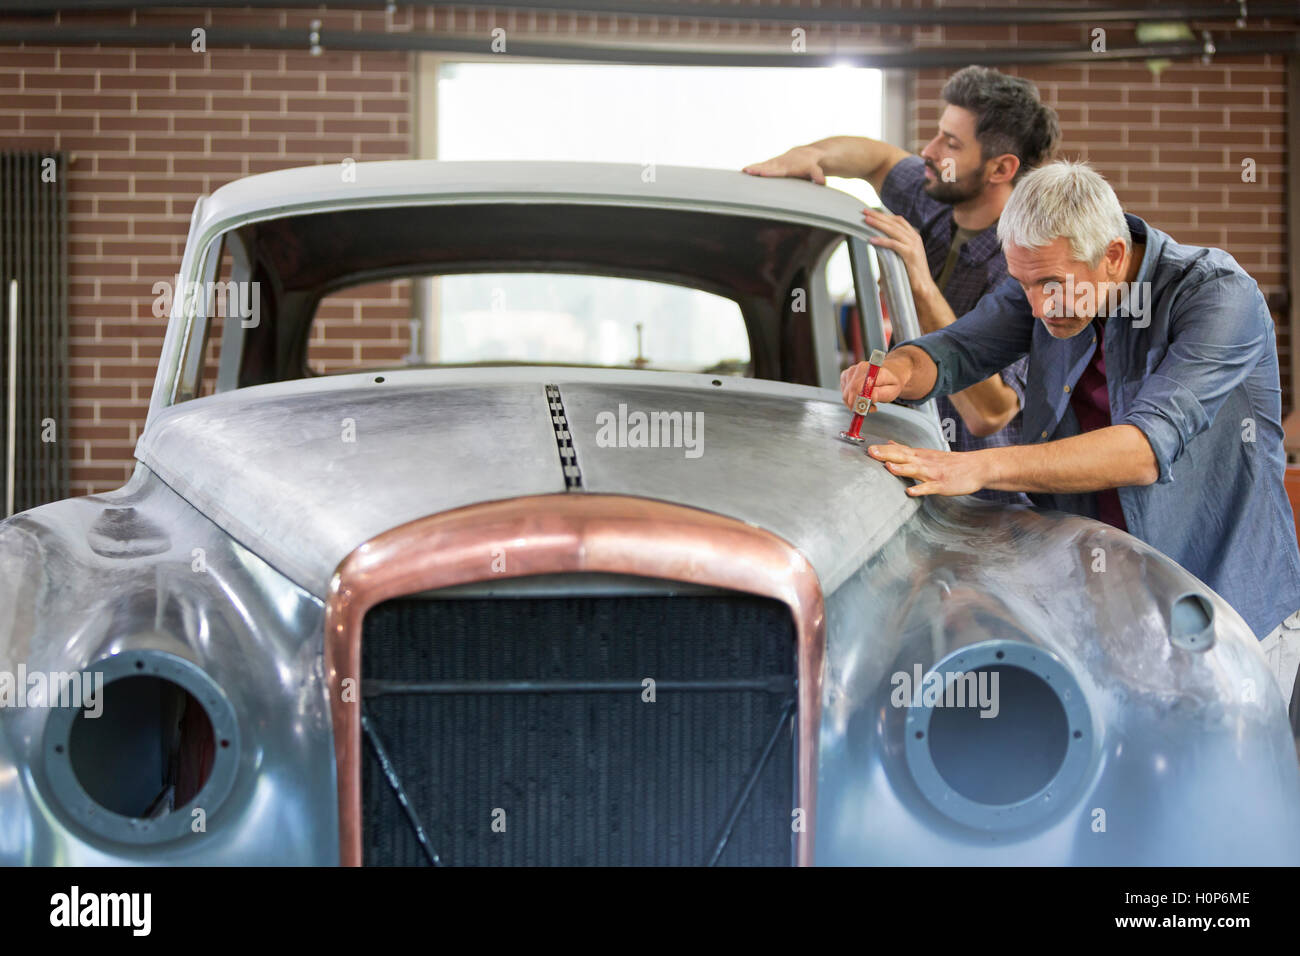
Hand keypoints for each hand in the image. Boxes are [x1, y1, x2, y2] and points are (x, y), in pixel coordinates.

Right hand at [742, 146, 826, 184]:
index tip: (763, 174)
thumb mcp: (815, 169)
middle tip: (748, 171)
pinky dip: (754, 168)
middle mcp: (782, 163)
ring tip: (744, 171)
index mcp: (791, 165)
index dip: (772, 172)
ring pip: (764, 165)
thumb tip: (822, 182)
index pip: (781, 170)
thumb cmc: (810, 165)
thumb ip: (817, 175)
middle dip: (759, 169)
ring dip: (754, 168)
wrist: (806, 154)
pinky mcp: (772, 163)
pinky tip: (744, 171)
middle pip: (769, 166)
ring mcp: (776, 162)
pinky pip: (762, 165)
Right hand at [840, 359, 906, 408]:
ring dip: (855, 403)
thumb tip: (871, 396)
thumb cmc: (889, 383)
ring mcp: (852, 370)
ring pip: (846, 394)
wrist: (887, 373)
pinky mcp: (845, 375)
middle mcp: (861, 367)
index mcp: (875, 370)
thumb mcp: (892, 391)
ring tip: (869, 402)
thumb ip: (882, 394)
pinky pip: (844, 392)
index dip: (858, 399)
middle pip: (851, 390)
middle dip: (857, 404)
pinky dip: (851, 399)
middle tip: (870, 408)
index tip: (864, 409)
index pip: (860, 385)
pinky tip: (861, 397)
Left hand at [862, 209, 936, 300]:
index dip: (884, 215)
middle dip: (878, 215)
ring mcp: (913, 245)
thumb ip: (893, 248)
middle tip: (864, 211)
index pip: (898, 220)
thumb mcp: (902, 256)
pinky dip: (882, 240)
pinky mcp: (910, 254)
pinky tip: (871, 239)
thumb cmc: (911, 274)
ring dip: (878, 224)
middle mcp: (914, 237)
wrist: (924, 287)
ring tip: (865, 220)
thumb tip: (876, 243)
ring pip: (893, 230)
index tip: (871, 212)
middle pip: (894, 222)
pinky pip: (893, 244)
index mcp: (914, 236)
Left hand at [867, 440, 988, 496]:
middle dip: (887, 454)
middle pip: (903, 457)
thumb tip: (889, 443)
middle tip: (871, 452)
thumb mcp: (927, 453)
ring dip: (901, 468)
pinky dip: (920, 489)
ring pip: (915, 470)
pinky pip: (930, 487)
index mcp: (920, 455)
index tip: (868, 448)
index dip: (884, 449)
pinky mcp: (942, 484)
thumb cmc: (950, 462)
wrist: (977, 467)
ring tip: (888, 467)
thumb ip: (907, 450)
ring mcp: (933, 473)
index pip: (899, 450)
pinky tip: (910, 491)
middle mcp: (925, 462)